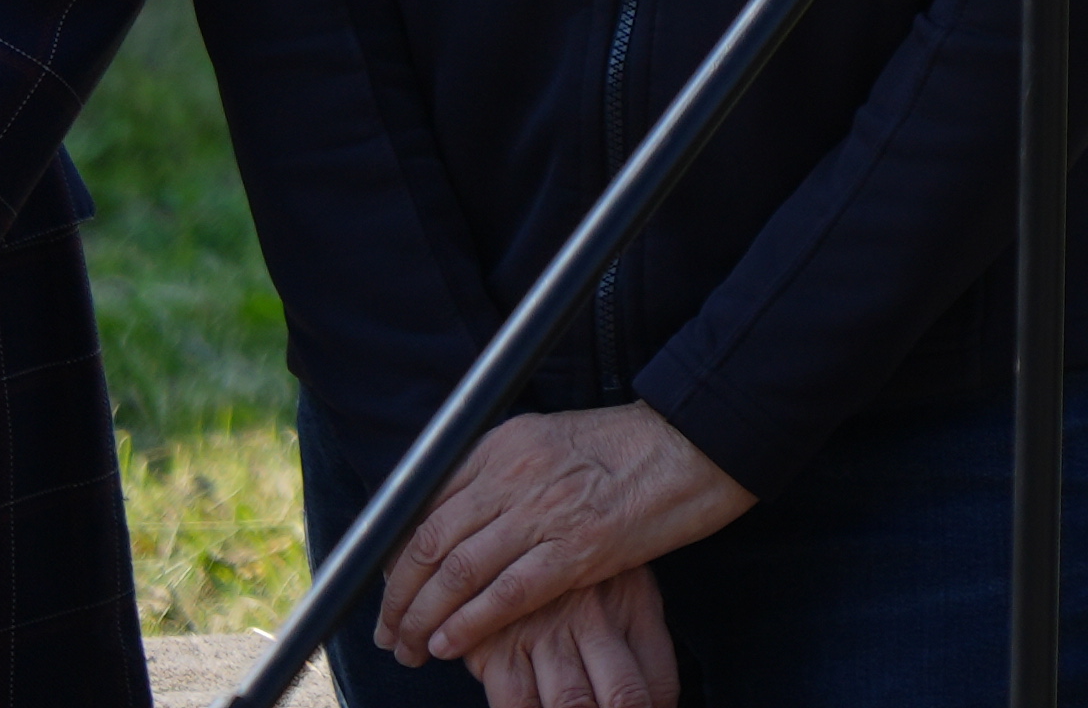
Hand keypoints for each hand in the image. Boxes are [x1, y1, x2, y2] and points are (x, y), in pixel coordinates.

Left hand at [386, 406, 750, 674]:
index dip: (395, 557)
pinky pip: (503, 595)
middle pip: (428, 543)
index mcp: (504, 443)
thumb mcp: (552, 440)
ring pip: (456, 573)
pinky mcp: (578, 550)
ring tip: (410, 648)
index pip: (423, 505)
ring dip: (421, 618)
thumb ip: (502, 473)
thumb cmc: (631, 445)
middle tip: (388, 632)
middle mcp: (515, 473)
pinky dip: (467, 625)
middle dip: (397, 597)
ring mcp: (545, 511)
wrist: (699, 443)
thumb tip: (456, 523)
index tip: (388, 588)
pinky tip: (448, 644)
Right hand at [464, 566, 677, 707]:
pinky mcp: (496, 648)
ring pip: (572, 705)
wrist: (504, 532)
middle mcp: (594, 620)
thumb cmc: (575, 572)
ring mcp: (545, 634)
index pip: (659, 683)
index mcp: (634, 605)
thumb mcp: (623, 584)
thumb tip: (654, 701)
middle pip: (623, 697)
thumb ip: (641, 640)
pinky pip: (517, 706)